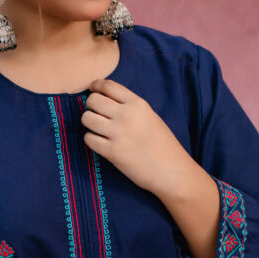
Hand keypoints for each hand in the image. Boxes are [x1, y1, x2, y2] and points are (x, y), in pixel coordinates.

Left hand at [81, 78, 190, 195]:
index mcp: (138, 104)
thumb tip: (107, 102)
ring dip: (89, 124)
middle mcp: (127, 115)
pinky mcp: (112, 152)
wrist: (171, 171)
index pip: (108, 86)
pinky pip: (88, 139)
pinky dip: (91, 140)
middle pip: (93, 100)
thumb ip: (131, 108)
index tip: (92, 90)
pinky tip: (100, 143)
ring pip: (87, 118)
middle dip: (91, 106)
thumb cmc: (163, 146)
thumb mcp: (151, 117)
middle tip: (97, 115)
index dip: (96, 86)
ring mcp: (118, 133)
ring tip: (97, 130)